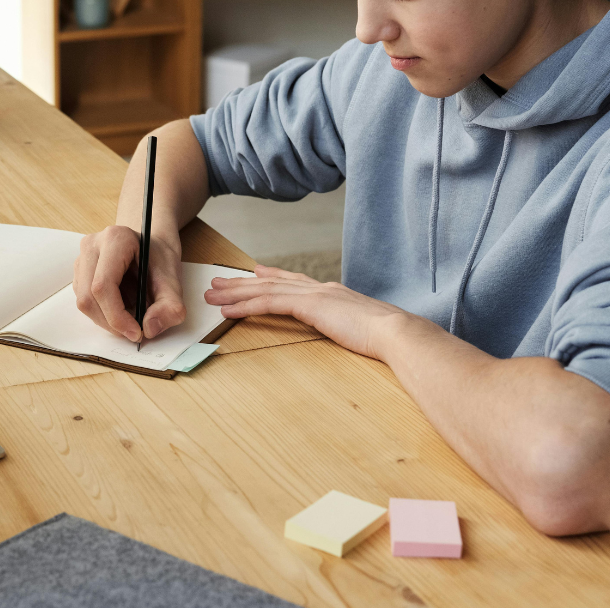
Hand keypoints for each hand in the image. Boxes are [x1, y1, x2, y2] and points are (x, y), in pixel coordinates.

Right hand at [73, 225, 185, 341]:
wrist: (152, 247)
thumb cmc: (159, 258)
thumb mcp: (173, 280)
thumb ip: (169, 306)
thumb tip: (150, 328)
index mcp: (115, 239)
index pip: (103, 285)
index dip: (116, 316)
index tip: (136, 333)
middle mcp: (92, 246)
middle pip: (89, 296)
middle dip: (112, 322)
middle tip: (134, 333)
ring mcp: (82, 259)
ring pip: (84, 302)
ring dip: (107, 320)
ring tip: (131, 316)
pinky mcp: (79, 273)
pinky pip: (84, 302)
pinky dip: (103, 314)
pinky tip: (121, 308)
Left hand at [205, 265, 406, 359]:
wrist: (397, 333)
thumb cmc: (387, 339)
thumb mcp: (364, 330)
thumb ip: (351, 326)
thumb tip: (350, 332)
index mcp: (334, 294)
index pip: (295, 282)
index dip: (272, 276)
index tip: (255, 272)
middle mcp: (321, 288)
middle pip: (273, 282)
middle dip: (243, 283)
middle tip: (219, 282)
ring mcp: (315, 294)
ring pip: (265, 290)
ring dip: (235, 293)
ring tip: (212, 294)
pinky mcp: (309, 305)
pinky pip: (269, 303)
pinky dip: (245, 306)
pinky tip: (228, 310)